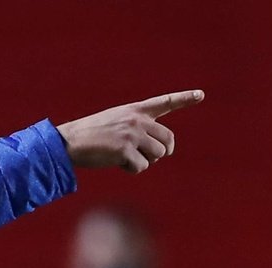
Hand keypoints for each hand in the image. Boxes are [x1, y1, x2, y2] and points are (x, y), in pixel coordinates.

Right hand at [56, 90, 204, 172]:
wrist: (70, 141)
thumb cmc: (91, 135)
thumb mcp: (116, 122)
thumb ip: (138, 128)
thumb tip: (158, 151)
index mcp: (135, 110)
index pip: (164, 102)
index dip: (184, 98)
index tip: (201, 95)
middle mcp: (137, 120)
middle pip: (168, 140)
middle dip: (161, 152)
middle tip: (146, 157)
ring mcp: (132, 134)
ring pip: (158, 155)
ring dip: (145, 162)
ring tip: (125, 158)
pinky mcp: (125, 150)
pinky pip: (142, 167)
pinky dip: (132, 170)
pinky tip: (117, 163)